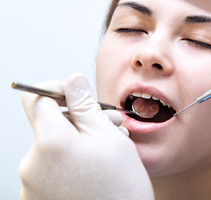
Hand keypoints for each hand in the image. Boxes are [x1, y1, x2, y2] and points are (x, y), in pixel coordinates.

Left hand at [19, 73, 153, 199]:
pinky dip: (73, 160)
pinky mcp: (39, 198)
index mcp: (50, 142)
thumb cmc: (120, 189)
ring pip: (54, 146)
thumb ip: (86, 106)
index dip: (57, 89)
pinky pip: (52, 167)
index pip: (36, 98)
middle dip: (79, 119)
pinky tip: (97, 167)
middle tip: (110, 124)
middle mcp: (32, 163)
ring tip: (109, 149)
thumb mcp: (109, 138)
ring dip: (80, 140)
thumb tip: (73, 81)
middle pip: (49, 124)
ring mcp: (33, 184)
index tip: (78, 94)